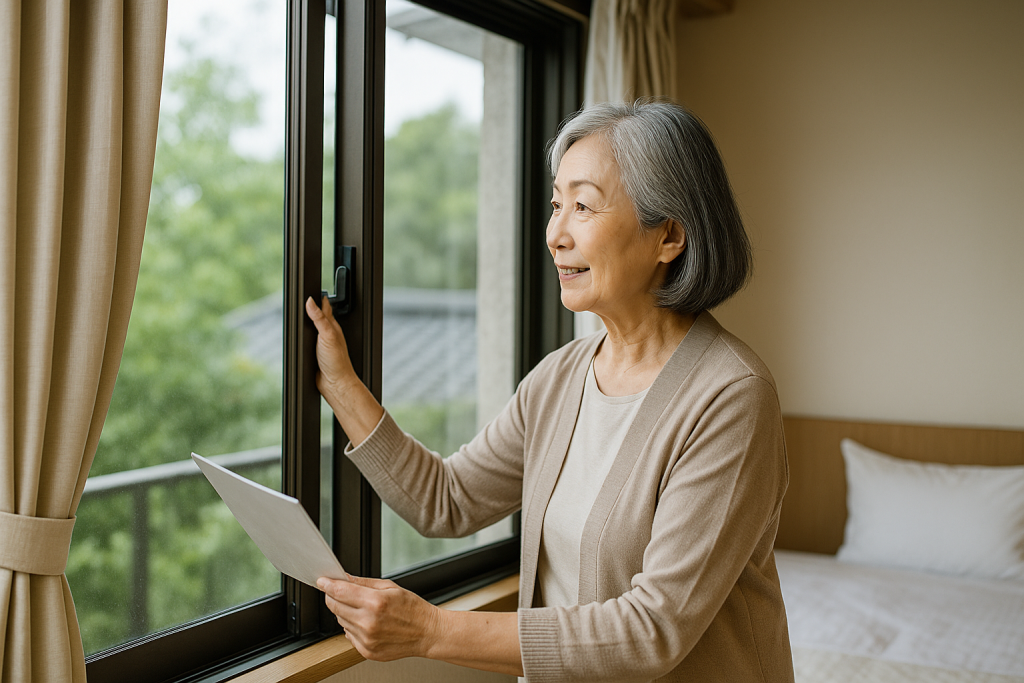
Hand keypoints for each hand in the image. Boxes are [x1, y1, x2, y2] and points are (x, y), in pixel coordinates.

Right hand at [305, 296, 357, 403]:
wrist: (335, 383)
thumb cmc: (337, 361)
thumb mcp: (327, 335)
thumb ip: (319, 318)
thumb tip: (310, 301)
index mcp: (332, 326)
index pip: (325, 307)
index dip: (319, 298)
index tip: (312, 288)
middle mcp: (328, 333)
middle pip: (318, 316)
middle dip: (312, 308)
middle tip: (305, 298)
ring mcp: (321, 343)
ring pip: (313, 328)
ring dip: (308, 322)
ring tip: (302, 313)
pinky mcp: (315, 353)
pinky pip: (308, 341)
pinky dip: (304, 337)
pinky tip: (301, 337)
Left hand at [317, 575, 442, 661]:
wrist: (427, 633)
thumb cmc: (413, 609)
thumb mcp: (390, 587)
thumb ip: (363, 582)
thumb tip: (344, 578)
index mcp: (375, 602)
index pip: (340, 592)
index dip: (328, 584)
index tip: (322, 581)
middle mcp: (368, 622)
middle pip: (335, 606)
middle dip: (334, 597)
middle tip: (342, 592)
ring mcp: (367, 639)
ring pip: (340, 621)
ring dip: (346, 612)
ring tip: (365, 609)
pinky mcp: (367, 651)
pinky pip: (348, 635)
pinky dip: (353, 627)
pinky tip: (368, 623)